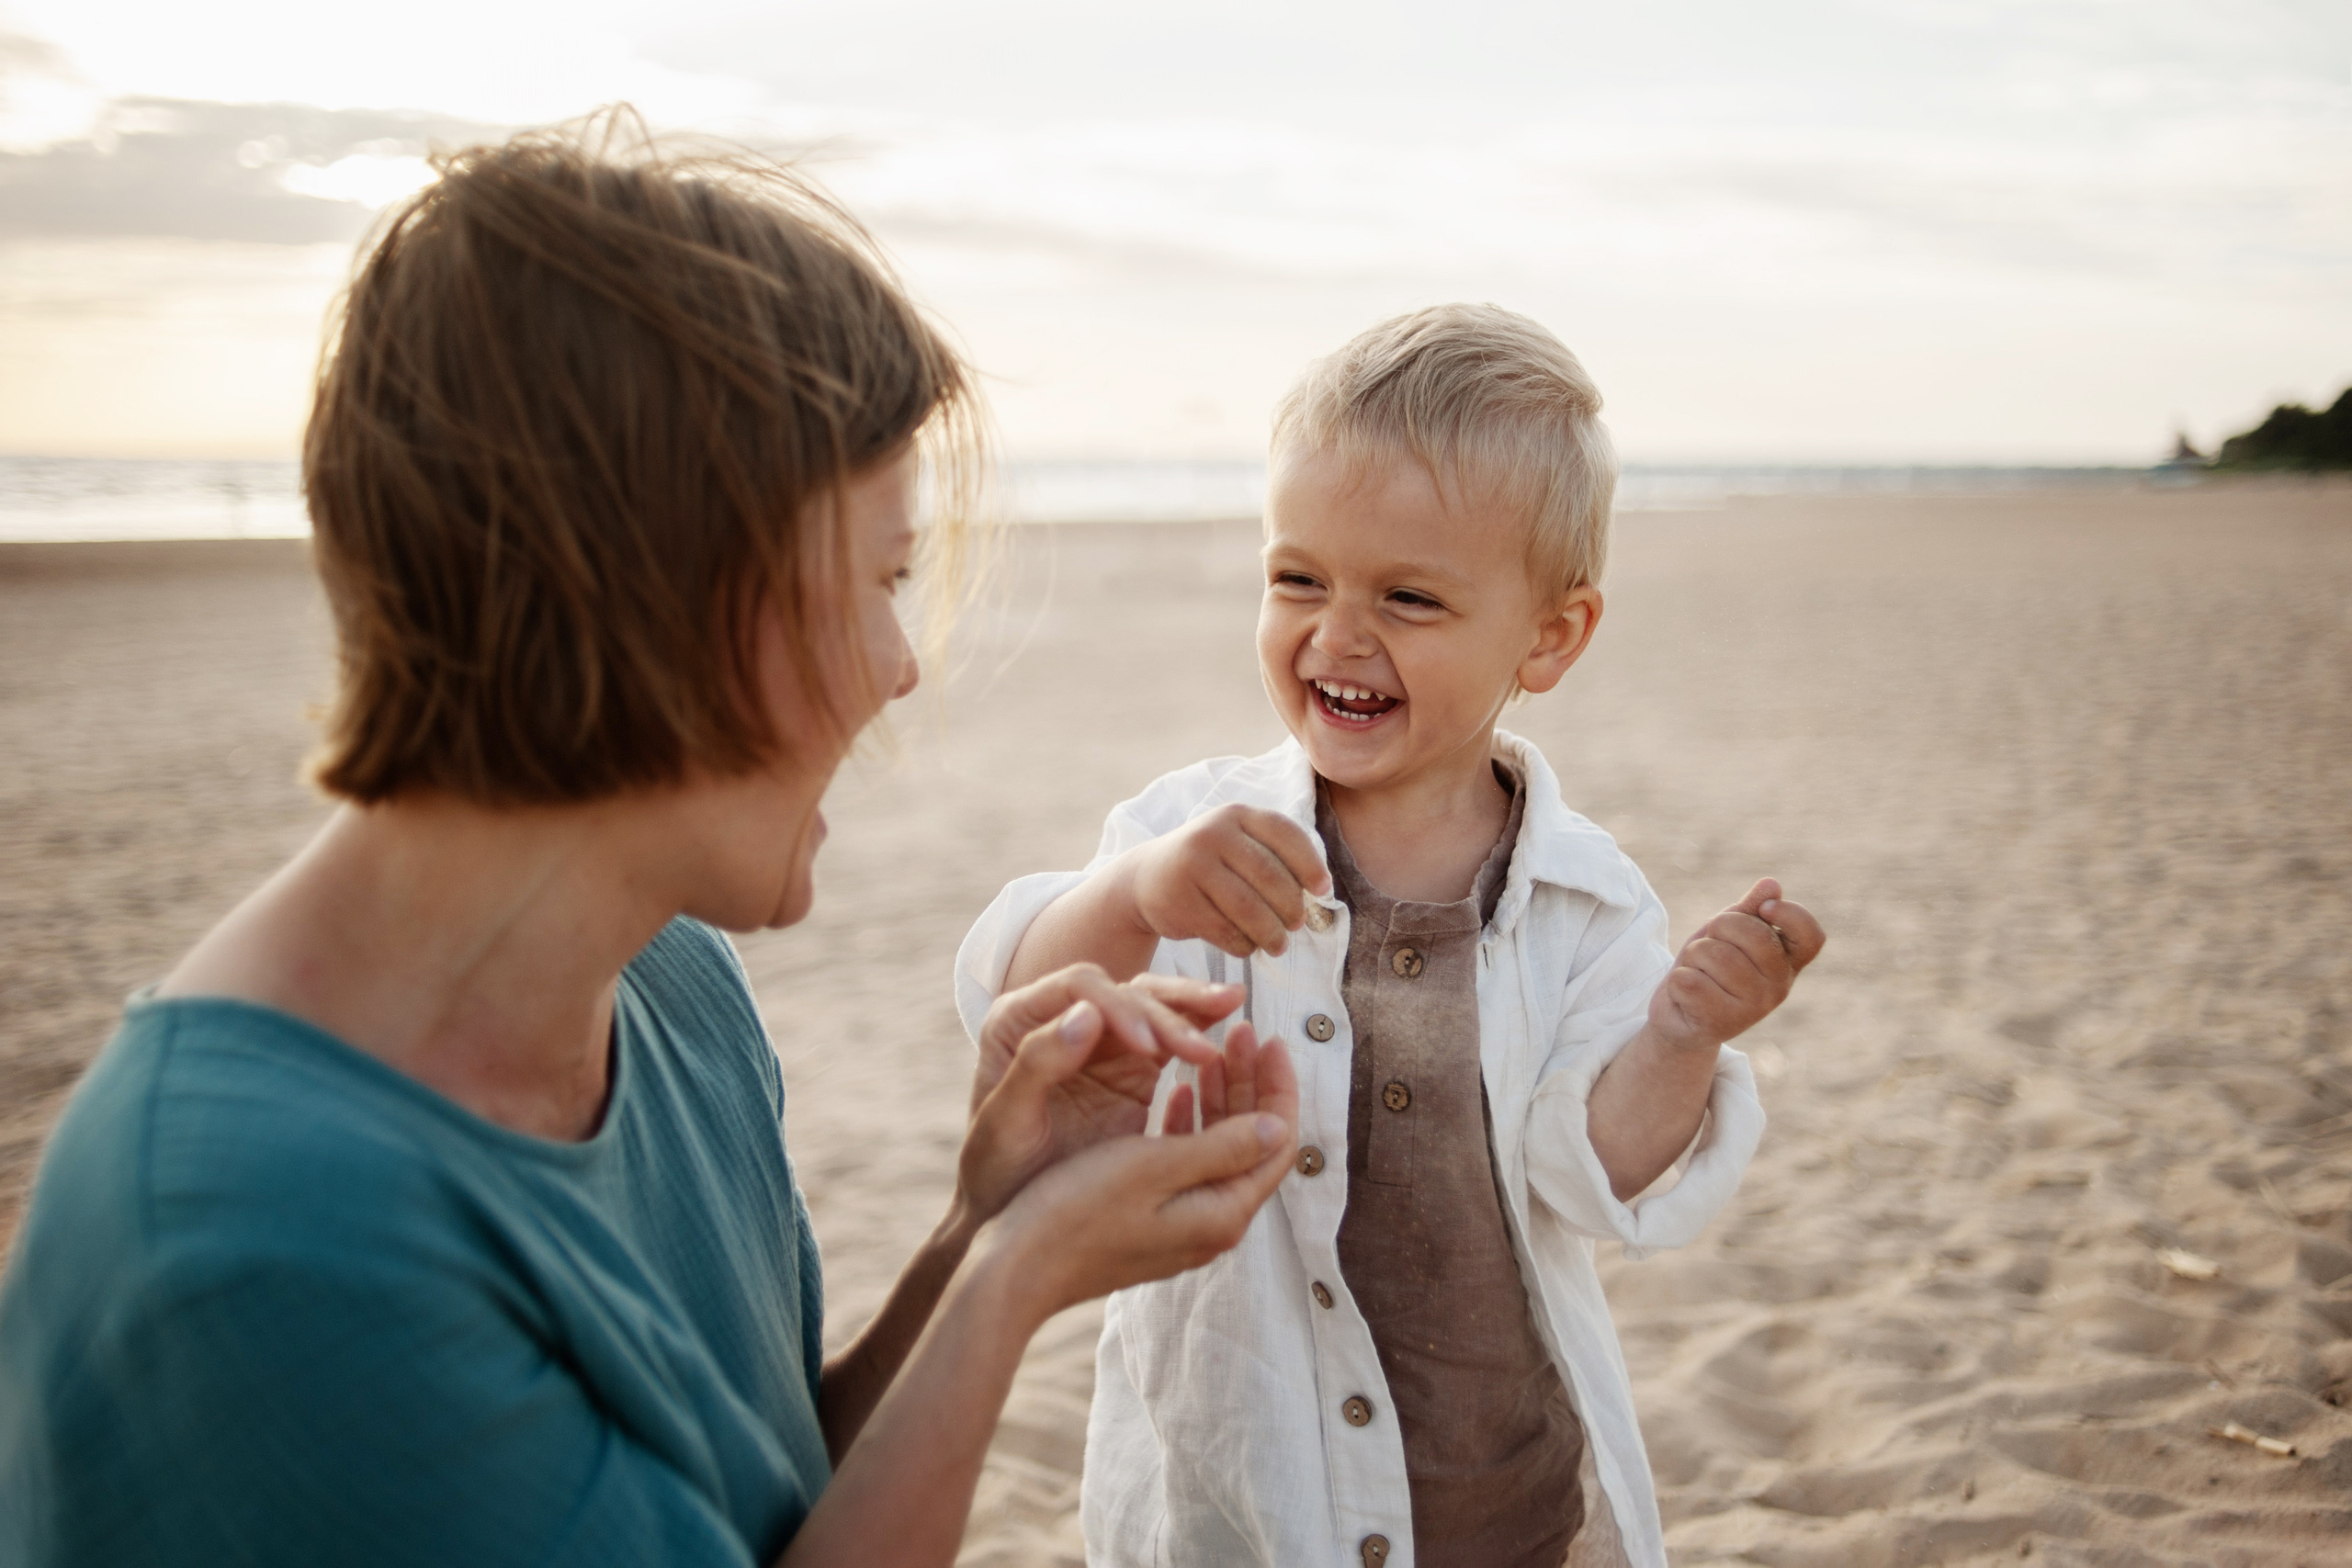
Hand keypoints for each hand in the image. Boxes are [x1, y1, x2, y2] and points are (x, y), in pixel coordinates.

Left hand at [958, 966, 1241, 1227]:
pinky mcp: (1130, 1069)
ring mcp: (1099, 1043)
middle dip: (1169, 1007)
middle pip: (1124, 990)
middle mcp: (1061, 1019)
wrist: (1005, 1211)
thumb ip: (1037, 1064)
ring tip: (1233, 1006)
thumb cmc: (994, 1171)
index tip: (1149, 1047)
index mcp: (1019, 1019)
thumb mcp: (1005, 1122)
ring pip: (1153, 1008)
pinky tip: (1227, 1039)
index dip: (1121, 1009)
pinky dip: (1198, 1034)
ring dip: (1193, 1009)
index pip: (1082, 988)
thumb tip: (1087, 1011)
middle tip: (1211, 1029)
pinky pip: (1169, 1041)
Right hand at [978, 1019, 1300, 1320]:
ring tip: (1213, 1051)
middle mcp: (1210, 1225)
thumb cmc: (1078, 1211)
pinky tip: (1176, 1091)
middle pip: (1252, 1142)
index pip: (1277, 1141)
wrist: (1015, 1270)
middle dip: (1251, 1083)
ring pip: (1219, 1148)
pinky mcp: (1150, 1221)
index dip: (1278, 1085)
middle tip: (1241, 1032)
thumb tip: (1279, 1125)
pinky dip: (1188, 1122)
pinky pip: (1187, 1163)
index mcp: (1221, 1213)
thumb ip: (1223, 1145)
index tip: (1268, 1038)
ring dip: (1220, 1097)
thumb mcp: (1154, 1166)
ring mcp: (1180, 1226)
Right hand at [1117, 804, 1330, 957]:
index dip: (1309, 863)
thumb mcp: (1237, 845)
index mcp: (1236, 816)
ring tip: (1278, 945)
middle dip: (1291, 906)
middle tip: (1297, 924)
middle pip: (1269, 876)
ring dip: (1271, 933)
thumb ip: (1274, 857)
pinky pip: (1224, 930)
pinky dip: (1244, 944)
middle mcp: (1212, 834)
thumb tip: (1320, 891)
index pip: (1284, 832)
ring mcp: (1193, 866)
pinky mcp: (1179, 901)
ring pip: (1248, 908)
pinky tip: (1248, 947)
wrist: (1146, 877)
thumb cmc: (1209, 865)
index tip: (1323, 889)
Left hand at [1647, 878, 1825, 1050]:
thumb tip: (1771, 885)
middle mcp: (1778, 988)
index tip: (1765, 908)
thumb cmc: (1711, 967)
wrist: (1680, 1016)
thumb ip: (1750, 910)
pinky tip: (1687, 993)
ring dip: (1694, 955)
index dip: (1790, 914)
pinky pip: (1689, 980)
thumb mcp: (1729, 933)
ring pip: (1713, 954)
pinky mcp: (1720, 1022)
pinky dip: (1678, 979)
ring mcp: (1752, 1009)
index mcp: (1788, 963)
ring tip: (1698, 971)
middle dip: (1720, 927)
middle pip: (1752, 934)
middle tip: (1712, 945)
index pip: (1811, 936)